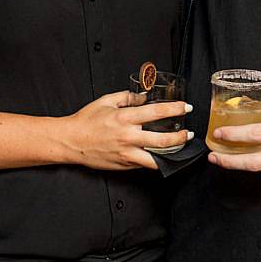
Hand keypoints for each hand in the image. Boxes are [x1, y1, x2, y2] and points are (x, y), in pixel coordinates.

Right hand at [62, 91, 192, 170]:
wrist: (70, 141)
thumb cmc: (86, 121)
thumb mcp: (106, 101)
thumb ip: (127, 97)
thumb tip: (144, 96)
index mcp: (124, 117)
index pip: (157, 112)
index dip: (175, 109)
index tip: (186, 107)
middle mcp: (128, 137)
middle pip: (163, 140)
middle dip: (181, 136)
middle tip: (190, 133)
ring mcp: (126, 154)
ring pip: (157, 158)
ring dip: (172, 153)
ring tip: (180, 148)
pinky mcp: (124, 165)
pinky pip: (145, 164)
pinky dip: (155, 160)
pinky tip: (162, 155)